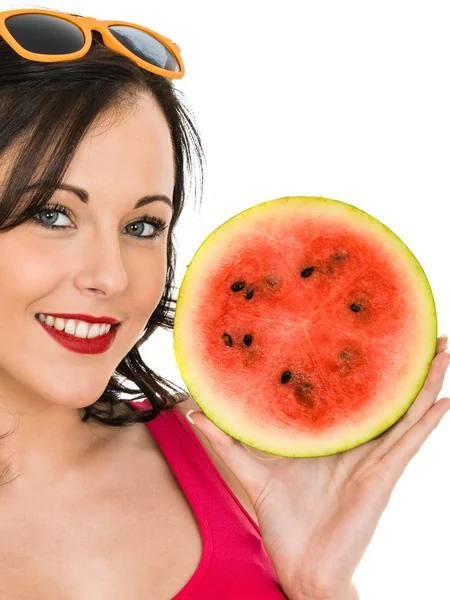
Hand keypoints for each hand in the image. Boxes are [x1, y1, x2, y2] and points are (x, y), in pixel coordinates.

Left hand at [187, 336, 449, 599]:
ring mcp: (372, 460)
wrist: (300, 566)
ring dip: (426, 382)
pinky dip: (427, 423)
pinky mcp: (381, 479)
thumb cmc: (284, 521)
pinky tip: (445, 400)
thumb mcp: (253, 470)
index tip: (367, 331)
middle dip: (404, 364)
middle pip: (385, 396)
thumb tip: (196, 413)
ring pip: (405, 412)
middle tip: (421, 331)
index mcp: (332, 439)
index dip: (362, 365)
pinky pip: (408, 446)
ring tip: (443, 349)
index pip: (351, 394)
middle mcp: (357, 444)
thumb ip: (228, 441)